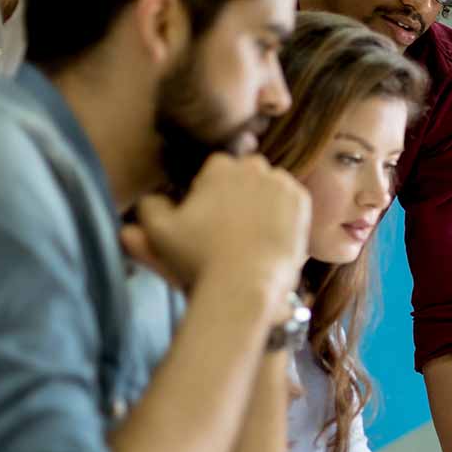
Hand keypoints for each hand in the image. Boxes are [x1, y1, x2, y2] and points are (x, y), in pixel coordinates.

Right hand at [120, 153, 307, 297]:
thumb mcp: (160, 232)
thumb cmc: (199, 260)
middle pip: (245, 174)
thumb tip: (153, 198)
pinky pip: (291, 199)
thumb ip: (150, 208)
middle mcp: (253, 167)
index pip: (216, 170)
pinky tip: (270, 233)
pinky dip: (283, 212)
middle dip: (238, 192)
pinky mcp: (301, 202)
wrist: (245, 284)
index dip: (210, 192)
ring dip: (262, 200)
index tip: (209, 217)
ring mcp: (281, 183)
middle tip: (231, 224)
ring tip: (251, 231)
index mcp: (220, 167)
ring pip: (269, 185)